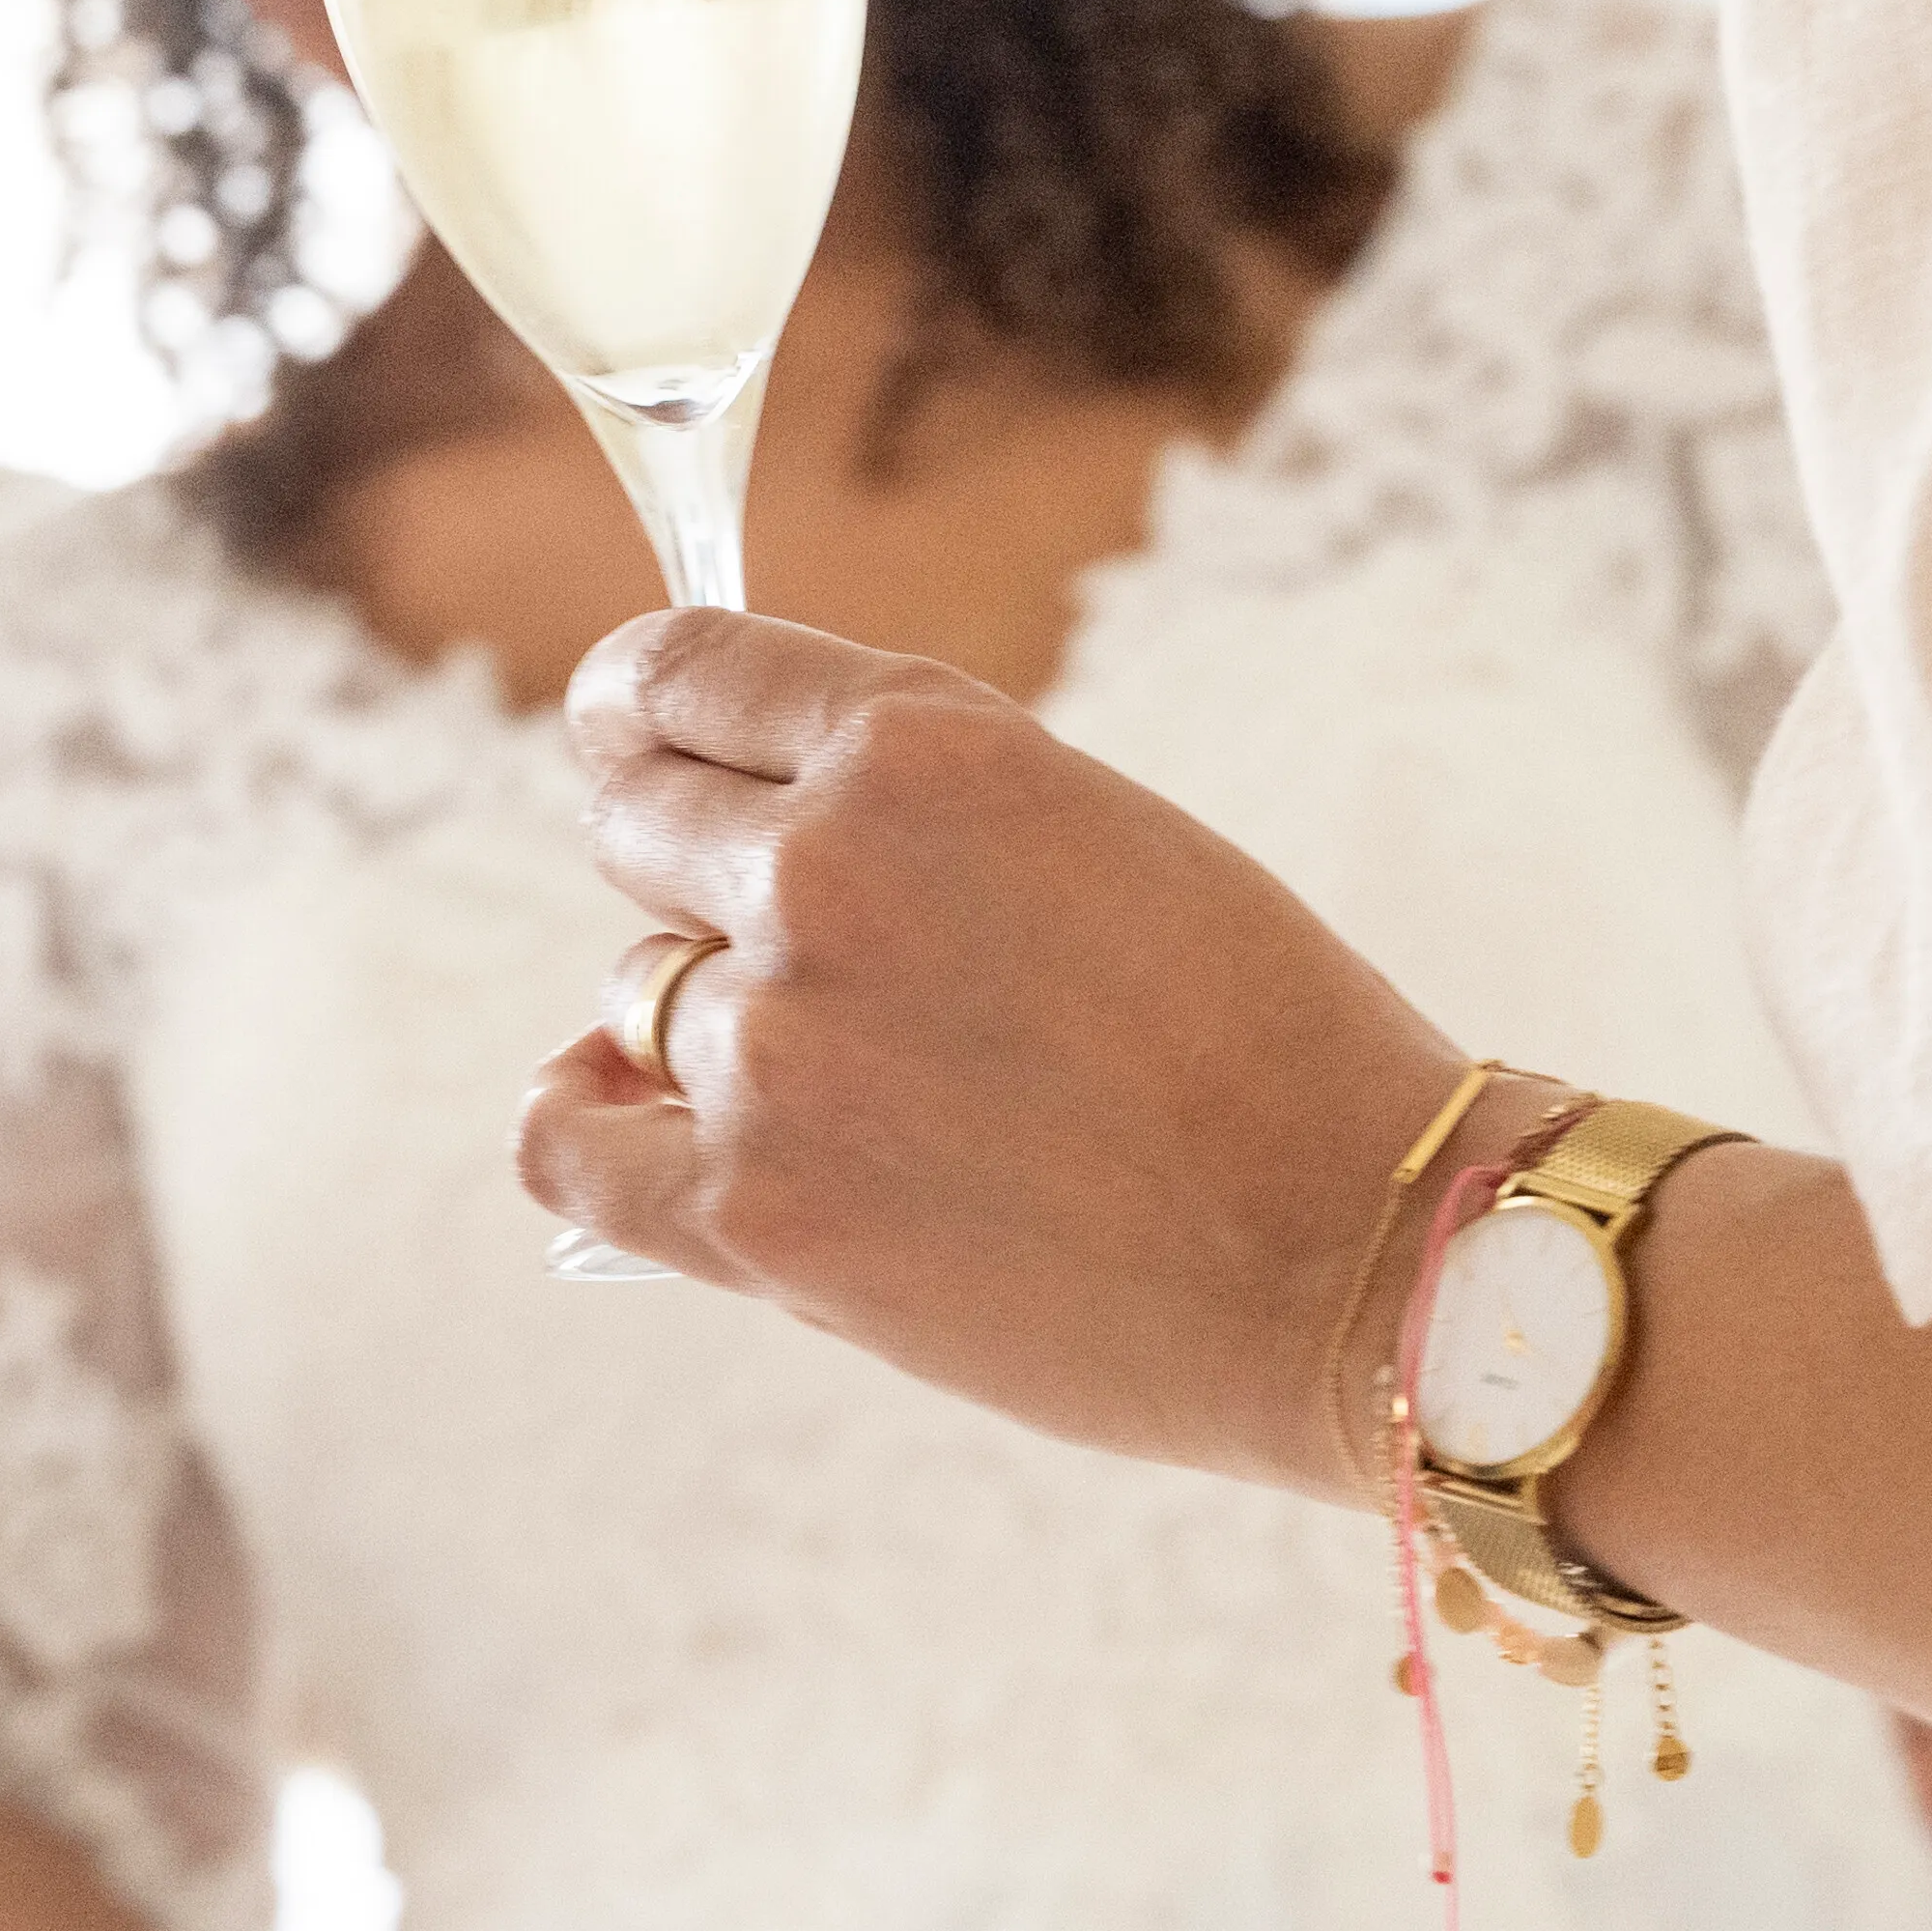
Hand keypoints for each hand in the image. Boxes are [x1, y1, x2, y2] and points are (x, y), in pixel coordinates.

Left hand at [535, 612, 1472, 1497]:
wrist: (1363, 1257)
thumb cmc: (1272, 1052)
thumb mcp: (1103, 837)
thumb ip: (925, 812)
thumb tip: (744, 828)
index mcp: (924, 751)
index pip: (680, 672)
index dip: (637, 707)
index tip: (624, 733)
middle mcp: (824, 873)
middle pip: (632, 828)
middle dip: (684, 869)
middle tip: (768, 935)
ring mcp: (777, 1044)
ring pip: (640, 995)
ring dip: (716, 1028)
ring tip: (861, 1090)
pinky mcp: (755, 1210)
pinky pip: (569, 1140)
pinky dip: (581, 1119)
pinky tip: (613, 1113)